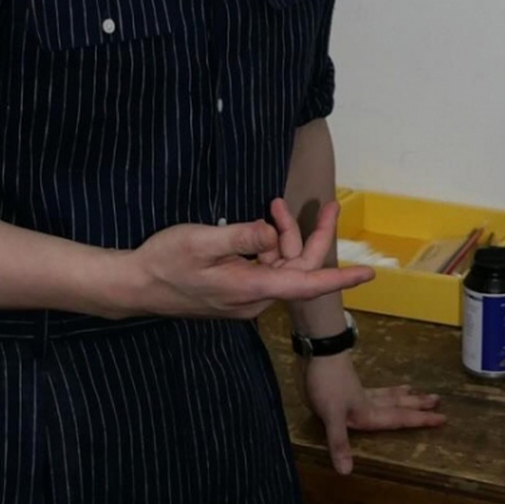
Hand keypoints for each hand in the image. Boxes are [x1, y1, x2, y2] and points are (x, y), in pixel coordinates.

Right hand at [125, 199, 371, 318]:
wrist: (135, 286)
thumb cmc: (164, 261)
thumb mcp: (201, 241)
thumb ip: (241, 237)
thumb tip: (274, 233)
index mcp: (251, 288)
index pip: (306, 284)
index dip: (339, 277)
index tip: (369, 273)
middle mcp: (255, 298)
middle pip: (299, 269)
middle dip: (312, 235)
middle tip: (328, 204)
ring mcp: (246, 298)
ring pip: (283, 267)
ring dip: (285, 237)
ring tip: (274, 205)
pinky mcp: (237, 292)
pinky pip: (267, 269)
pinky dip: (270, 247)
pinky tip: (262, 225)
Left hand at [303, 352, 445, 474]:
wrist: (319, 352)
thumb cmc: (328, 383)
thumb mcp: (332, 415)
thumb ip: (340, 442)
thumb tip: (347, 472)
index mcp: (369, 412)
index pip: (400, 418)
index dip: (421, 420)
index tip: (442, 418)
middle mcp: (368, 403)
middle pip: (398, 404)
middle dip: (418, 405)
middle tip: (438, 400)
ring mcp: (358, 392)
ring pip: (387, 395)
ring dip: (402, 395)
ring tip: (414, 390)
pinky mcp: (347, 384)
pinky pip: (372, 390)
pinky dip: (381, 390)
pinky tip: (377, 390)